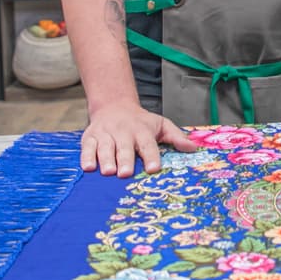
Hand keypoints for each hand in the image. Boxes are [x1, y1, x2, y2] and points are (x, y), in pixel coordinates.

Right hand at [80, 102, 198, 177]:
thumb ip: (176, 137)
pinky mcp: (90, 137)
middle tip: (126, 173)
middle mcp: (123, 132)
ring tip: (108, 172)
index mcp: (142, 131)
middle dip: (125, 160)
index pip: (148, 144)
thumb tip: (193, 148)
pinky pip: (87, 147)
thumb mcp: (161, 125)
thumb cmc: (140, 121)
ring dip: (106, 160)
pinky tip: (88, 167)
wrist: (113, 105)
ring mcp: (106, 134)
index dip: (151, 156)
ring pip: (105, 148)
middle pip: (124, 147)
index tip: (153, 169)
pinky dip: (86, 157)